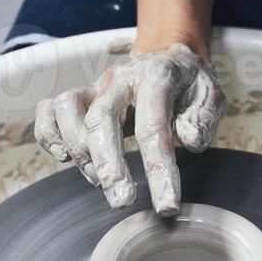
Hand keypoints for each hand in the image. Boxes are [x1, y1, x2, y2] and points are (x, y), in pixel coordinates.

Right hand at [34, 42, 225, 215]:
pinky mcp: (80, 96)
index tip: (166, 206)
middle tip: (121, 202)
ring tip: (97, 180)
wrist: (167, 54)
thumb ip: (203, 116)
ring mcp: (96, 86)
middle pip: (102, 120)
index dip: (158, 171)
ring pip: (68, 109)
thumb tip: (190, 141)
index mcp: (156, 78)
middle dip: (109, 167)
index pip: (154, 128)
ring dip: (78, 149)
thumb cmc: (189, 82)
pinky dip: (49, 134)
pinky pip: (49, 109)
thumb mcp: (211, 93)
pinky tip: (64, 158)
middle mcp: (119, 79)